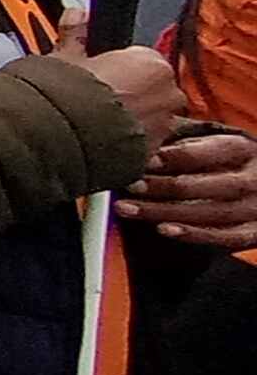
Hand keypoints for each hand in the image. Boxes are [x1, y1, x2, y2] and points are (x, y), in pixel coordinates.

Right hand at [50, 9, 184, 146]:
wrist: (66, 139)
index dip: (116, 65)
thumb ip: (76, 32)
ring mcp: (164, 125)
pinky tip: (101, 138)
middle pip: (150, 88)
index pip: (140, 58)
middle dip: (129, 92)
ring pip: (148, 116)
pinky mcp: (154, 151)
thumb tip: (76, 11)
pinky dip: (126, 139)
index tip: (99, 72)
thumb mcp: (66, 57)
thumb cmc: (69, 95)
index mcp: (153, 64)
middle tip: (95, 96)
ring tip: (95, 120)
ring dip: (129, 117)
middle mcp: (168, 94)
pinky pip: (142, 140)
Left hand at [118, 133, 256, 249]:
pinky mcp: (253, 231)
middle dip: (163, 186)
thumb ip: (184, 142)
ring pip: (209, 213)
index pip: (207, 153)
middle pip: (204, 185)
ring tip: (129, 209)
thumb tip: (141, 138)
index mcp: (241, 149)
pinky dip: (192, 234)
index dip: (174, 157)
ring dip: (165, 212)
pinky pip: (223, 237)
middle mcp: (252, 178)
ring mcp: (255, 207)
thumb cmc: (227, 160)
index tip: (144, 159)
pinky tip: (163, 229)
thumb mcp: (214, 143)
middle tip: (130, 185)